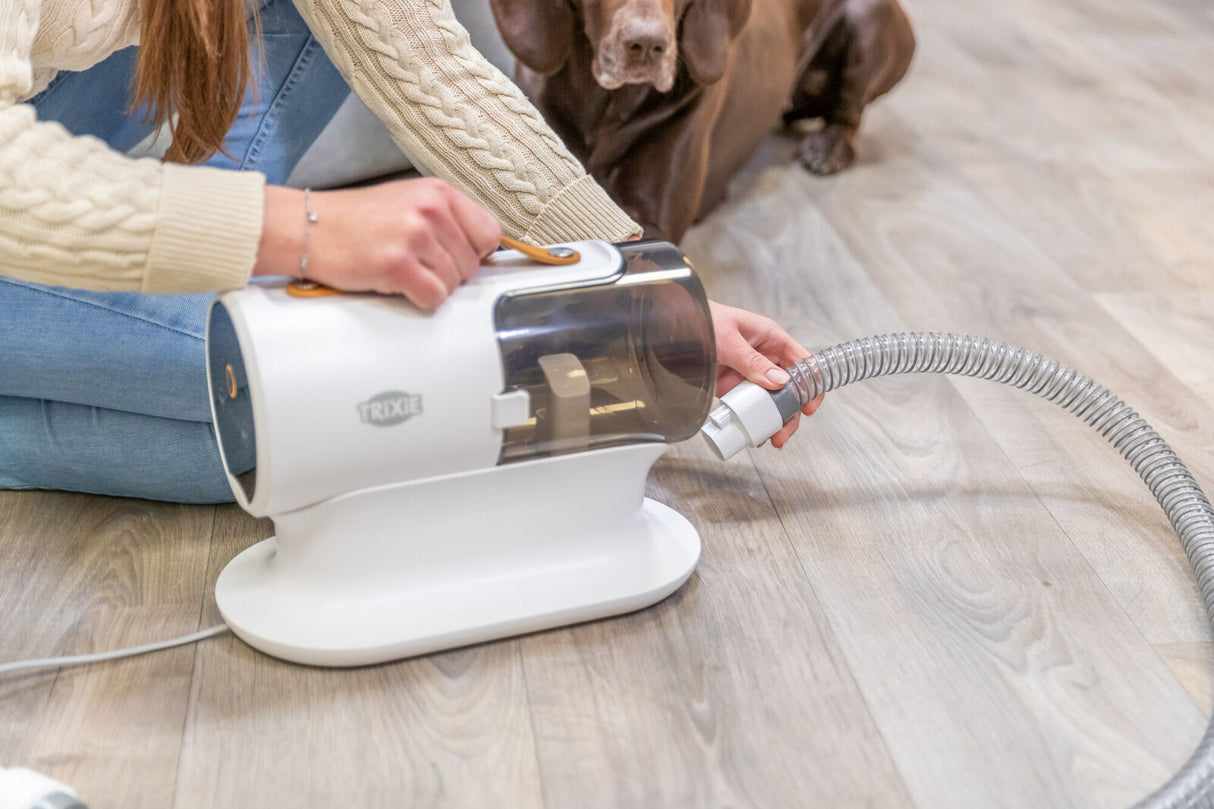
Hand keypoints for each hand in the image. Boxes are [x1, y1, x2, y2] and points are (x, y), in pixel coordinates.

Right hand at [255, 178, 501, 309]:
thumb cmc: (358, 220)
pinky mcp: (397, 264)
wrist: (308, 227)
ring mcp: (414, 236)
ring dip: (432, 286)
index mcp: (438, 192)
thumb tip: (483, 250)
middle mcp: (430, 210)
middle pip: (472, 264)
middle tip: (418, 265)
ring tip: (404, 271)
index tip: (456, 256)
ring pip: (453, 283)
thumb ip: (447, 219)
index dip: (476, 252)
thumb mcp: (409, 201)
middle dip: (449, 273)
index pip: (490, 232)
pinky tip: (399, 284)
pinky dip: (420, 299)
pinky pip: (433, 297)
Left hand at [709, 301, 822, 448]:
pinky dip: (753, 420)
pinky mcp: (732, 386)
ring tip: (770, 438)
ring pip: (771, 400)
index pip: (802, 363)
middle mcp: (764, 357)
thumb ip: (752, 361)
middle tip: (784, 432)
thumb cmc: (703, 319)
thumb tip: (779, 381)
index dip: (810, 385)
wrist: (671, 327)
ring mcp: (749, 374)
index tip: (809, 406)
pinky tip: (753, 432)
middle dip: (791, 412)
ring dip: (773, 420)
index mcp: (771, 339)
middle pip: (790, 389)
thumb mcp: (729, 340)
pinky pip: (749, 405)